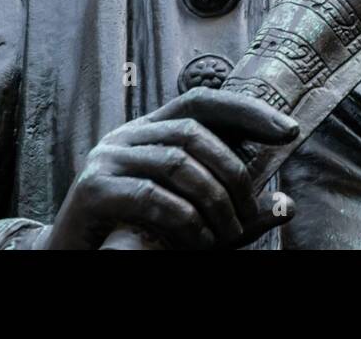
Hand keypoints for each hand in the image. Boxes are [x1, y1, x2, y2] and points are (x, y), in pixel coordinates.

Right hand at [42, 88, 298, 249]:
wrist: (71, 259)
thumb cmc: (137, 235)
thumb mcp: (190, 214)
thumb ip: (231, 207)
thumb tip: (287, 205)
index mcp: (151, 130)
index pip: (203, 101)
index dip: (247, 110)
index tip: (289, 131)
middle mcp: (127, 136)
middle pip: (194, 131)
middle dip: (233, 172)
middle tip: (251, 212)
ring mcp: (105, 159)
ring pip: (176, 162)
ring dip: (214, 200)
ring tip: (228, 233)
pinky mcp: (91, 191)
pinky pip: (150, 195)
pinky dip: (185, 219)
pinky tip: (200, 241)